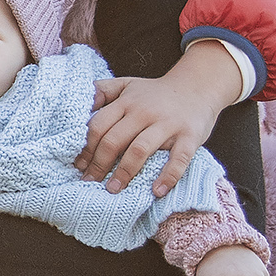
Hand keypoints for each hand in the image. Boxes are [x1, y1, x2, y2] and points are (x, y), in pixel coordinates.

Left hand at [77, 42, 241, 195]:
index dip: (86, 147)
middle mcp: (144, 112)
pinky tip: (157, 191)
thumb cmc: (155, 93)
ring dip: (124, 173)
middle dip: (99, 164)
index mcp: (126, 102)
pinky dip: (168, 176)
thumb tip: (79, 108)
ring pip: (139, 150)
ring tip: (113, 190)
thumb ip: (102, 91)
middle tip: (90, 182)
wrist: (197, 87)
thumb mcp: (126, 85)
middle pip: (114, 140)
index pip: (99, 125)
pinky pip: (178, 159)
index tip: (78, 166)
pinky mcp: (189, 136)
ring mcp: (167, 124)